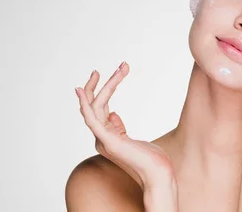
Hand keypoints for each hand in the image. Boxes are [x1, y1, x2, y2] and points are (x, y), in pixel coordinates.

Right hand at [75, 62, 176, 192]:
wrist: (158, 173)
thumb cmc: (151, 158)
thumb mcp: (133, 139)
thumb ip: (120, 127)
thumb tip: (112, 112)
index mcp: (106, 136)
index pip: (100, 109)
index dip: (104, 90)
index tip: (116, 73)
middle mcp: (100, 138)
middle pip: (95, 106)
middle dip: (99, 85)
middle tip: (104, 68)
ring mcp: (103, 140)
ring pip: (95, 107)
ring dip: (103, 86)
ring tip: (111, 70)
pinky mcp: (108, 141)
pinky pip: (91, 119)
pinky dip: (85, 104)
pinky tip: (82, 90)